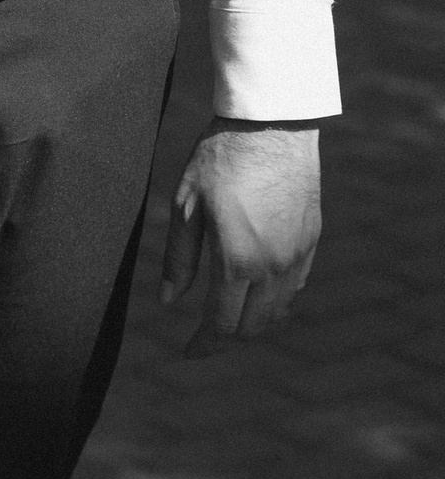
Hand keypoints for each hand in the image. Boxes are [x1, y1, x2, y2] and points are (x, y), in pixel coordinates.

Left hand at [159, 121, 321, 356]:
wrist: (272, 125)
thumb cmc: (220, 159)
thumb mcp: (186, 205)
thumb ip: (179, 259)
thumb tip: (169, 302)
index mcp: (237, 261)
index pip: (221, 325)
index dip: (203, 345)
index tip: (186, 352)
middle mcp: (273, 268)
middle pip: (253, 328)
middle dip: (226, 340)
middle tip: (203, 339)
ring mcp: (297, 257)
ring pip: (278, 312)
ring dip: (252, 323)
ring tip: (227, 319)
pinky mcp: (311, 242)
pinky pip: (294, 288)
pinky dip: (274, 301)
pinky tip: (255, 292)